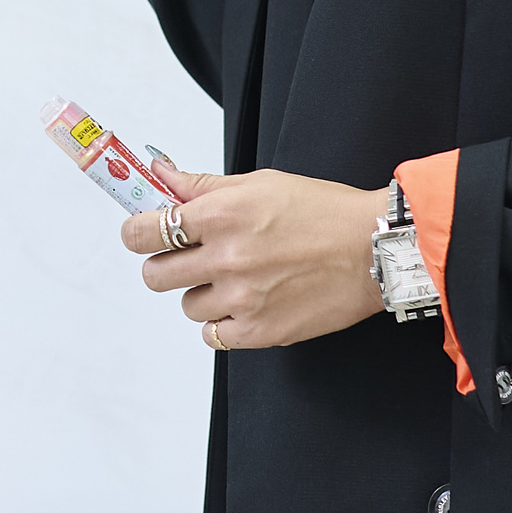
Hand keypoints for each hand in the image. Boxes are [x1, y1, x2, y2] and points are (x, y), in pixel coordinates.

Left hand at [123, 167, 385, 351]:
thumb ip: (202, 185)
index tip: (142, 234)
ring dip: (201, 293)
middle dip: (165, 265)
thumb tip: (161, 176)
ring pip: (186, 306)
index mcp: (220, 215)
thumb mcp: (260, 183)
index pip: (144, 232)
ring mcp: (241, 298)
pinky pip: (213, 336)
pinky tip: (244, 304)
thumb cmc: (324, 211)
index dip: (137, 233)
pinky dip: (222, 323)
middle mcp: (225, 258)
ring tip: (235, 279)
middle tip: (187, 259)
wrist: (374, 250)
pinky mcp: (260, 331)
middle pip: (155, 275)